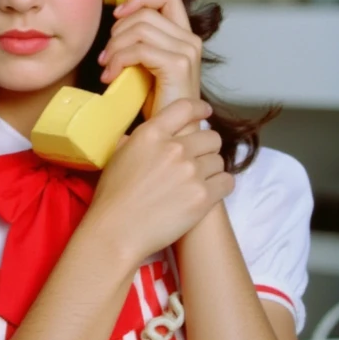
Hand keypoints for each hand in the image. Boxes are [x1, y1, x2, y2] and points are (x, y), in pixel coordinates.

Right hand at [87, 98, 233, 265]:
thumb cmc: (112, 198)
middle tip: (197, 161)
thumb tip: (145, 137)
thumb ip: (137, 141)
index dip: (200, 109)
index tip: (206, 113)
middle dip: (207, 148)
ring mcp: (191, 172)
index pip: (186, 107)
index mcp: (151, 133)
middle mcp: (174, 148)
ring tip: (196, 183)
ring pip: (219, 161)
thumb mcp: (118, 156)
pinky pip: (227, 182)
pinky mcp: (203, 196)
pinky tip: (207, 194)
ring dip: (211, 170)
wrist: (116, 232)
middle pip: (211, 137)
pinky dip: (220, 187)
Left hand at [97, 0, 201, 123]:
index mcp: (184, 36)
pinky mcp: (178, 65)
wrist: (172, 135)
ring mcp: (187, 51)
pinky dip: (118, 60)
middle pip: (144, 13)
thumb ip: (141, 42)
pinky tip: (111, 77)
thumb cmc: (158, 105)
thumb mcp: (147, 65)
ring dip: (115, 47)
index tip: (118, 15)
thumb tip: (118, 22)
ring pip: (139, 28)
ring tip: (107, 67)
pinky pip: (138, 50)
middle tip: (106, 56)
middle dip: (117, 31)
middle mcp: (190, 40)